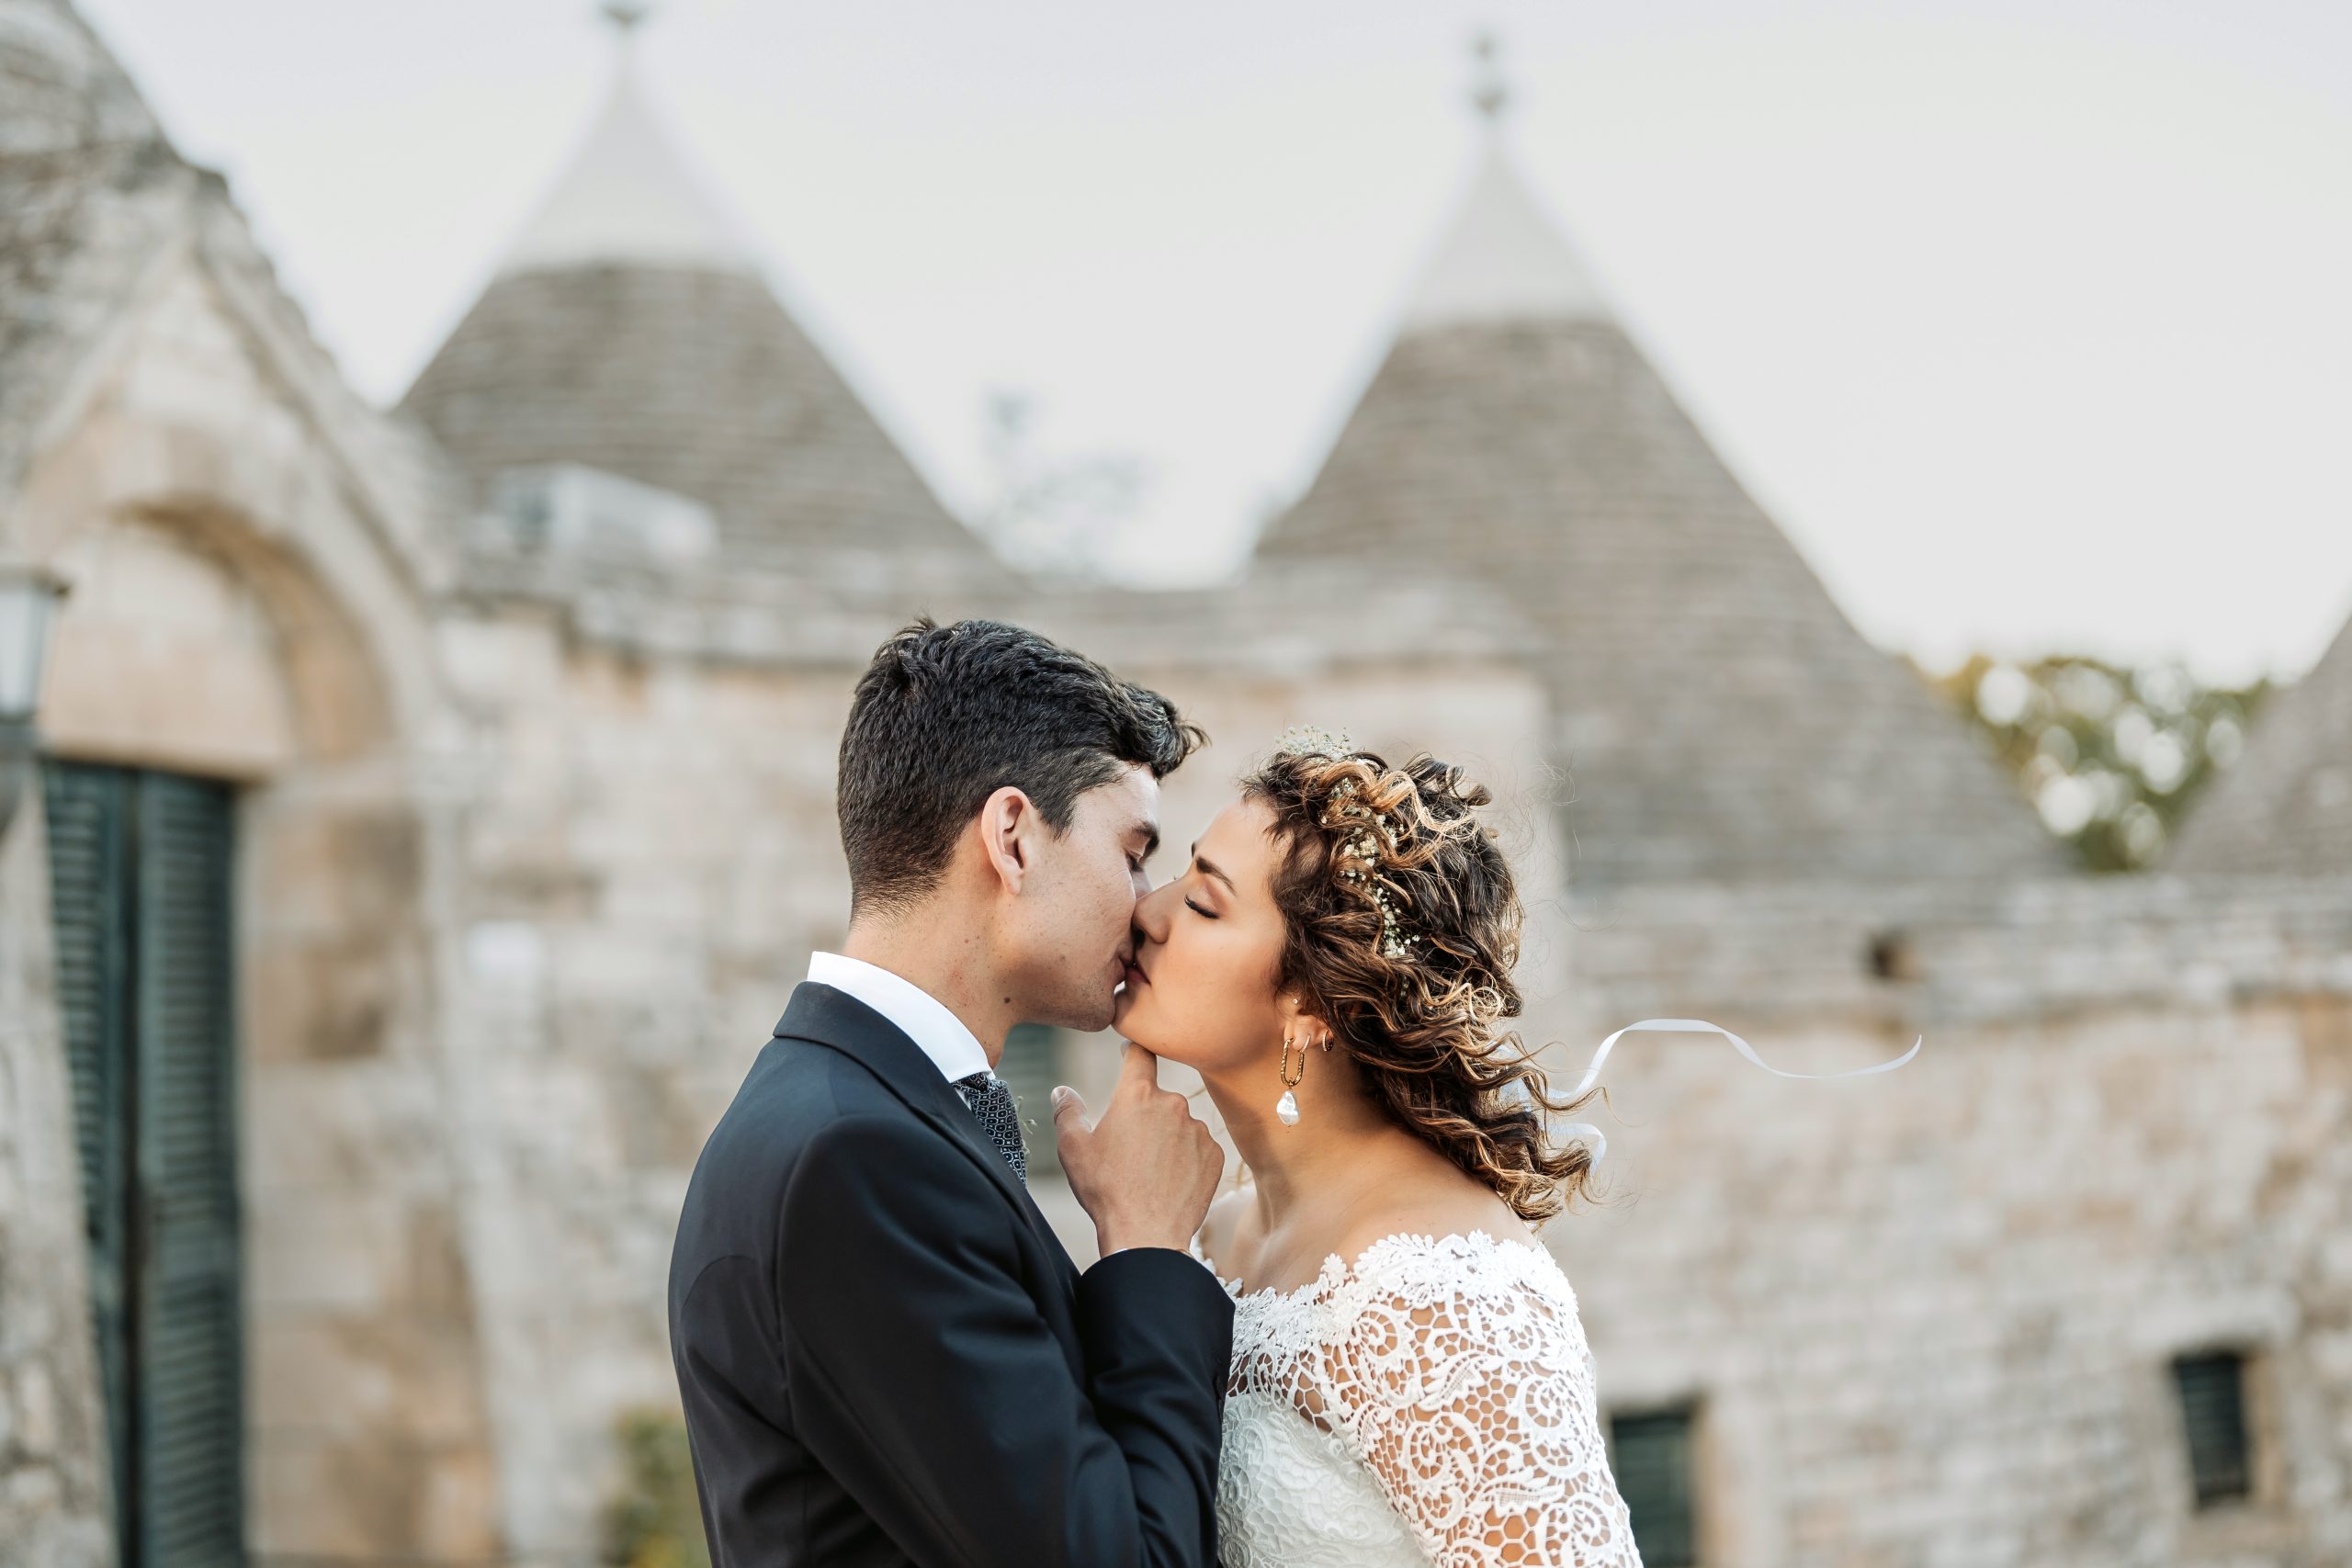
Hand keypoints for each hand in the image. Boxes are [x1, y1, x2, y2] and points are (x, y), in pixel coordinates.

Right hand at [1052, 1042, 1224, 1256]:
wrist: (1146, 1234)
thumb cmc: (1106, 1190)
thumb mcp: (1073, 1149)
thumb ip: (1067, 1111)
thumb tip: (1062, 1091)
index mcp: (1137, 1095)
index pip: (1139, 1055)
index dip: (1133, 1050)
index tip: (1130, 1052)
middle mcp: (1173, 1104)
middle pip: (1157, 1098)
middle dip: (1144, 1116)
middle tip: (1128, 1150)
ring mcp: (1198, 1130)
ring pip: (1179, 1125)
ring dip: (1166, 1139)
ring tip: (1148, 1173)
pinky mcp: (1214, 1155)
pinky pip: (1198, 1148)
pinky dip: (1185, 1160)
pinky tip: (1169, 1182)